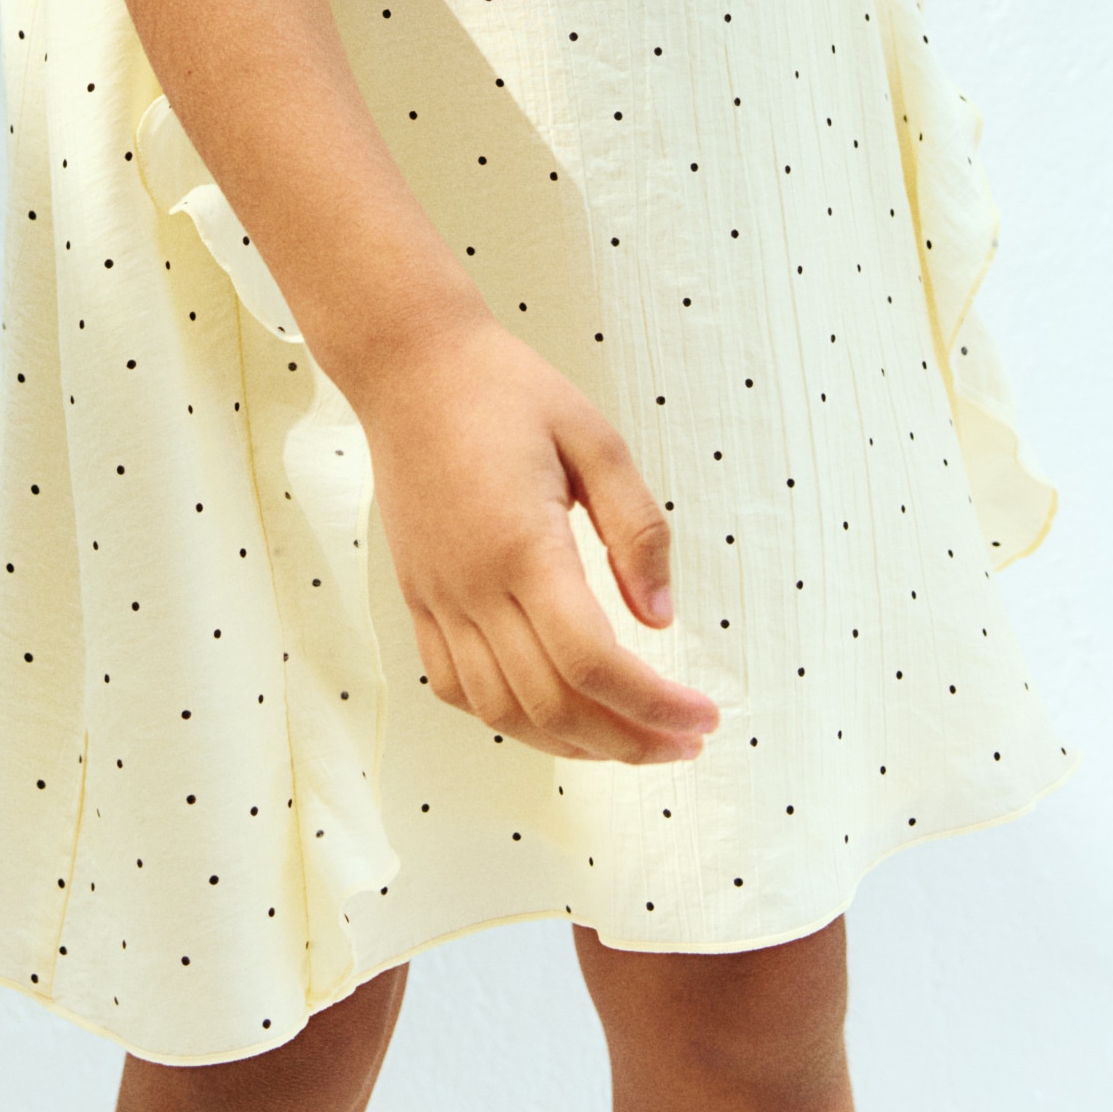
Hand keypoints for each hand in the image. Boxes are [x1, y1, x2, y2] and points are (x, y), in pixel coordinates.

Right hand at [353, 312, 721, 766]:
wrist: (410, 367)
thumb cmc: (505, 390)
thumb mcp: (596, 439)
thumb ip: (637, 530)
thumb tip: (661, 619)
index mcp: (523, 545)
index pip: (593, 663)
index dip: (654, 707)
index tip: (702, 719)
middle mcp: (473, 585)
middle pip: (553, 705)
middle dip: (629, 741)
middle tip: (683, 741)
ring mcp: (437, 598)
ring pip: (502, 712)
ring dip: (572, 744)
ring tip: (629, 740)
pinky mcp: (418, 598)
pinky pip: (456, 688)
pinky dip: (509, 720)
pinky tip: (553, 714)